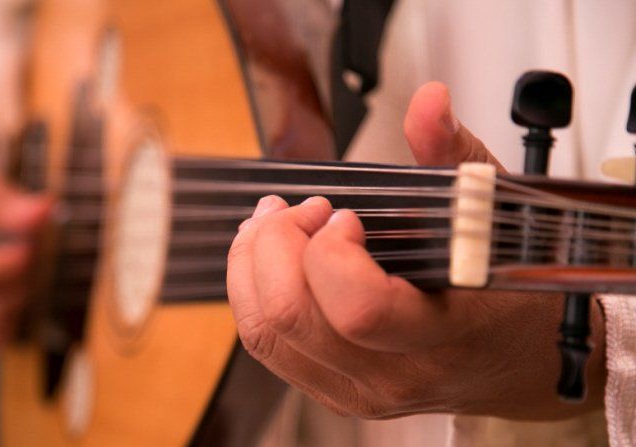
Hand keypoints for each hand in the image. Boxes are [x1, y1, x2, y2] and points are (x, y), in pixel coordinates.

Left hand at [226, 82, 605, 418]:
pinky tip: (269, 254)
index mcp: (442, 335)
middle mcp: (391, 374)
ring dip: (252, 263)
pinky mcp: (327, 387)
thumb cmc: (506, 293)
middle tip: (300, 209)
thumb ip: (453, 157)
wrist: (516, 362)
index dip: (332, 252)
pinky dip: (250, 290)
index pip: (359, 310)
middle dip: (276, 244)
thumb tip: (428, 101)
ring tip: (272, 222)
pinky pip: (264, 343)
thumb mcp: (491, 220)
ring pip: (264, 332)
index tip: (345, 216)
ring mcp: (354, 389)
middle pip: (290, 316)